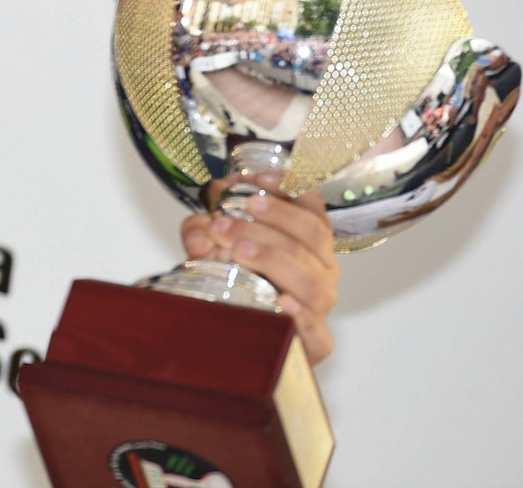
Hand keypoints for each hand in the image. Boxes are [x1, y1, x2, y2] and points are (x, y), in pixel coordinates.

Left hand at [181, 172, 339, 363]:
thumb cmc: (239, 277)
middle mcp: (322, 267)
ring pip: (310, 278)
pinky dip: (300, 315)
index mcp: (308, 239)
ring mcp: (320, 303)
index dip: (290, 188)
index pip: (312, 205)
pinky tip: (279, 301)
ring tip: (239, 250)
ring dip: (274, 258)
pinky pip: (317, 330)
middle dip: (270, 220)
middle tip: (227, 221)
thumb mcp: (214, 244)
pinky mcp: (315, 341)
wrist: (247, 332)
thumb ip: (202, 229)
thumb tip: (201, 233)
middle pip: (311, 235)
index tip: (256, 181)